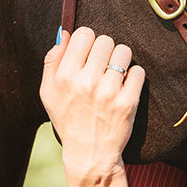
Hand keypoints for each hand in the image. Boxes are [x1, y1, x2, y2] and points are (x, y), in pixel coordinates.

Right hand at [40, 27, 144, 183]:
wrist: (89, 154)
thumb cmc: (68, 119)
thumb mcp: (48, 92)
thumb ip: (52, 61)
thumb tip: (65, 32)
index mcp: (64, 76)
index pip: (83, 34)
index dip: (88, 41)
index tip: (89, 54)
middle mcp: (86, 82)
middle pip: (105, 40)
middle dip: (105, 51)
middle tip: (102, 67)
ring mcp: (108, 92)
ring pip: (124, 52)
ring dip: (121, 61)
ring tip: (114, 75)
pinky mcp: (128, 102)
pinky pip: (138, 71)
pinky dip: (133, 77)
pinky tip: (124, 88)